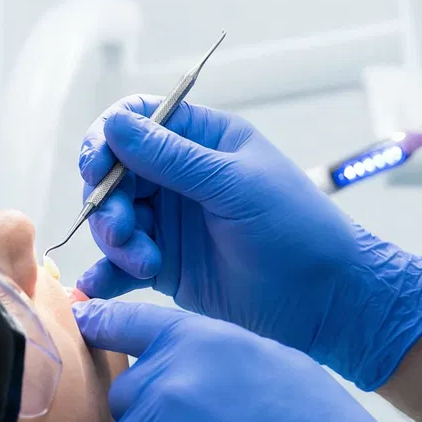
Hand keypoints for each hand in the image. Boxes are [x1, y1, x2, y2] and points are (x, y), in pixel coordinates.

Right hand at [78, 97, 421, 389]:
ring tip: (142, 264)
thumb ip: (172, 158)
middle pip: (113, 172)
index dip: (107, 139)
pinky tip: (97, 290)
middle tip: (121, 231)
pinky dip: (106, 274)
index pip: (136, 120)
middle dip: (106, 200)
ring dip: (113, 240)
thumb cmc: (296, 229)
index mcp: (202, 139)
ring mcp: (170, 221)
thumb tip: (114, 124)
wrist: (325, 301)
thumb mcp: (235, 186)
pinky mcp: (164, 266)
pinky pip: (119, 264)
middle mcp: (179, 175)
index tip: (96, 168)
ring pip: (112, 218)